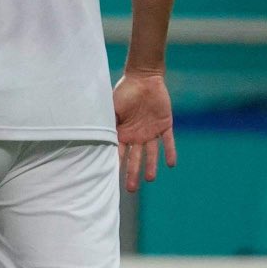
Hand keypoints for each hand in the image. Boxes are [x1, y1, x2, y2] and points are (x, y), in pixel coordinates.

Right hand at [113, 69, 176, 192]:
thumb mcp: (111, 107)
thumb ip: (108, 122)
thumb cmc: (124, 91)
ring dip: (151, 166)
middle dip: (133, 173)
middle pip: (135, 158)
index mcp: (123, 132)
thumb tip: (96, 136)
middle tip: (131, 189)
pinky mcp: (165, 125)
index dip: (116, 165)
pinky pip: (168, 141)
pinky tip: (170, 164)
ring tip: (149, 179)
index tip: (112, 178)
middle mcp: (136, 135)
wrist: (144, 78)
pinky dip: (169, 152)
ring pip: (151, 153)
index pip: (119, 152)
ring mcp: (151, 132)